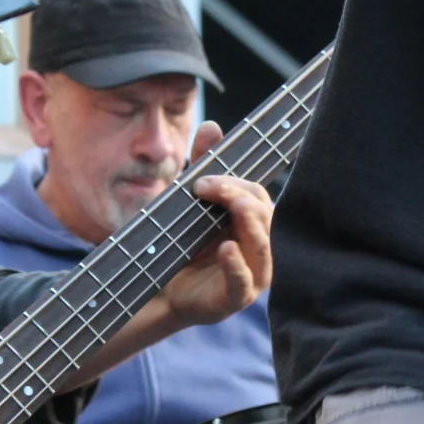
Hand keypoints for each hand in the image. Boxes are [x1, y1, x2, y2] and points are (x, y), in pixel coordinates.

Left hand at [157, 122, 273, 326]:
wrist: (158, 286)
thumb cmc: (181, 244)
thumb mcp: (188, 201)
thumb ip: (203, 165)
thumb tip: (212, 125)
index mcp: (254, 224)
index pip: (258, 196)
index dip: (235, 183)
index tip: (201, 178)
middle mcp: (260, 247)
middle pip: (264, 215)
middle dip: (239, 196)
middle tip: (206, 187)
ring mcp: (252, 274)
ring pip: (262, 245)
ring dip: (247, 222)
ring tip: (230, 206)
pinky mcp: (236, 297)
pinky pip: (244, 280)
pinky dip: (236, 264)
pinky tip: (226, 248)